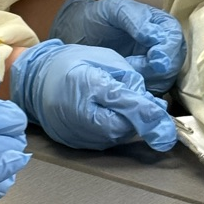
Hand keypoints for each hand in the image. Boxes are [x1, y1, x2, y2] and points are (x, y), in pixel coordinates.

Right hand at [10, 39, 176, 151]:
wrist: (36, 80)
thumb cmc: (72, 63)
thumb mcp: (106, 59)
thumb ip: (131, 79)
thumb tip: (152, 103)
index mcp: (89, 86)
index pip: (126, 105)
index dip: (149, 116)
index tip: (166, 129)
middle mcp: (81, 115)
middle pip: (124, 126)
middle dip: (139, 117)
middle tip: (143, 102)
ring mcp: (77, 133)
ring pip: (117, 137)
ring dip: (128, 124)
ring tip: (120, 104)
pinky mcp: (77, 143)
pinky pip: (106, 141)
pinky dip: (115, 130)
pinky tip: (110, 114)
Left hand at [49, 0, 185, 93]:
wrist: (80, 35)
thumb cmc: (99, 18)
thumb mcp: (115, 11)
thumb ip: (135, 20)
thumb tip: (156, 38)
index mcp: (162, 25)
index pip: (175, 39)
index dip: (168, 50)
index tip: (155, 58)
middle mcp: (164, 45)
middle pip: (175, 62)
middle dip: (158, 69)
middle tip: (133, 66)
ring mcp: (156, 65)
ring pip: (165, 80)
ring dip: (148, 80)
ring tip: (124, 71)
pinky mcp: (145, 81)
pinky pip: (152, 91)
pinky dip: (141, 90)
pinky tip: (124, 83)